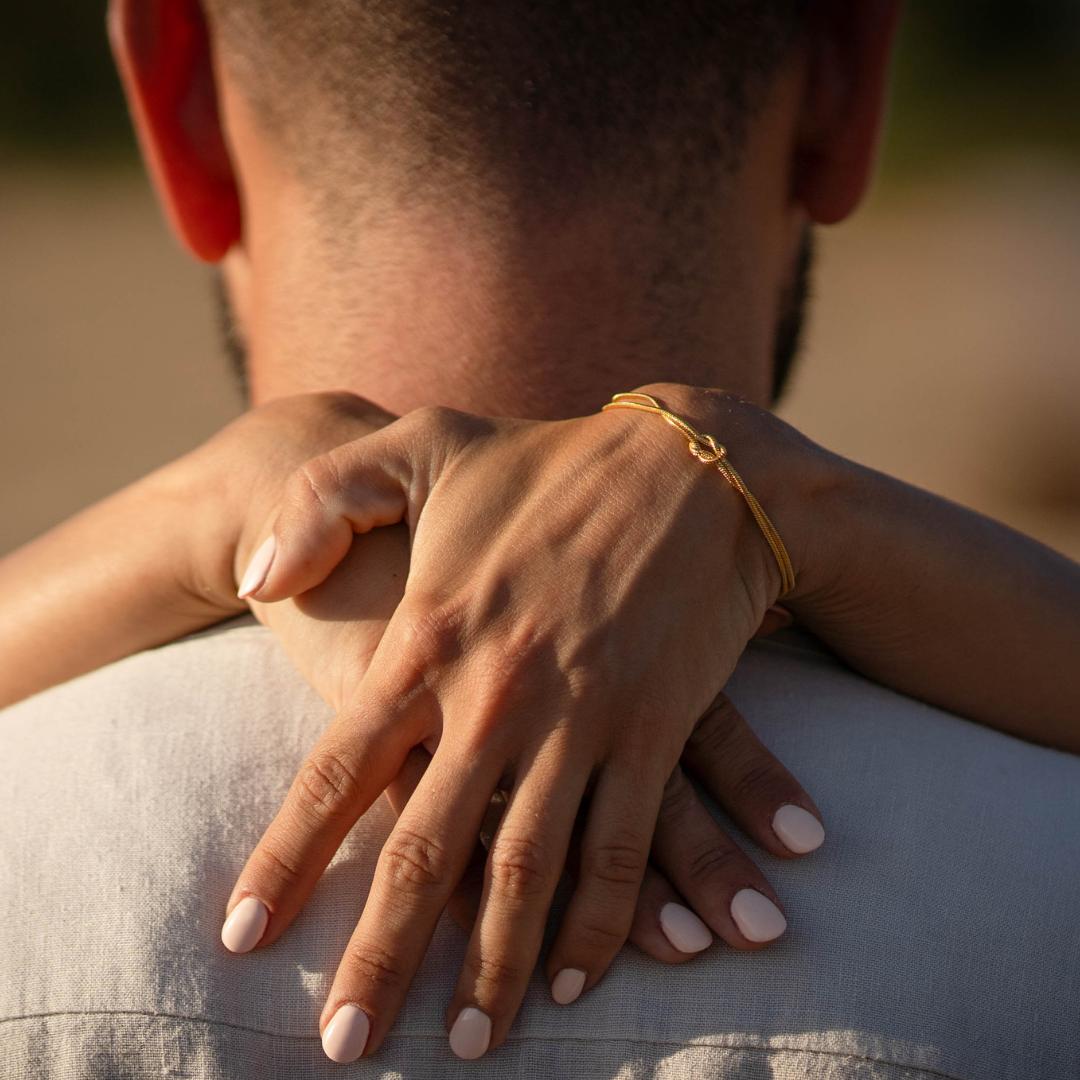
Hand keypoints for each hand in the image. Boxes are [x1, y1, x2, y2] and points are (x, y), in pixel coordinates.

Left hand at [227, 382, 828, 1059]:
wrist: (691, 465)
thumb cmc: (546, 459)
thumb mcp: (418, 445)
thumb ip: (320, 501)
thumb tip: (255, 583)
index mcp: (431, 636)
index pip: (340, 772)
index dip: (288, 859)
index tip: (245, 940)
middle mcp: (497, 696)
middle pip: (424, 853)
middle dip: (380, 958)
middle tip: (346, 1048)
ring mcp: (580, 719)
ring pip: (525, 874)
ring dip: (495, 968)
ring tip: (470, 1046)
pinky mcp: (654, 729)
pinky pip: (620, 848)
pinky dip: (598, 923)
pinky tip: (577, 978)